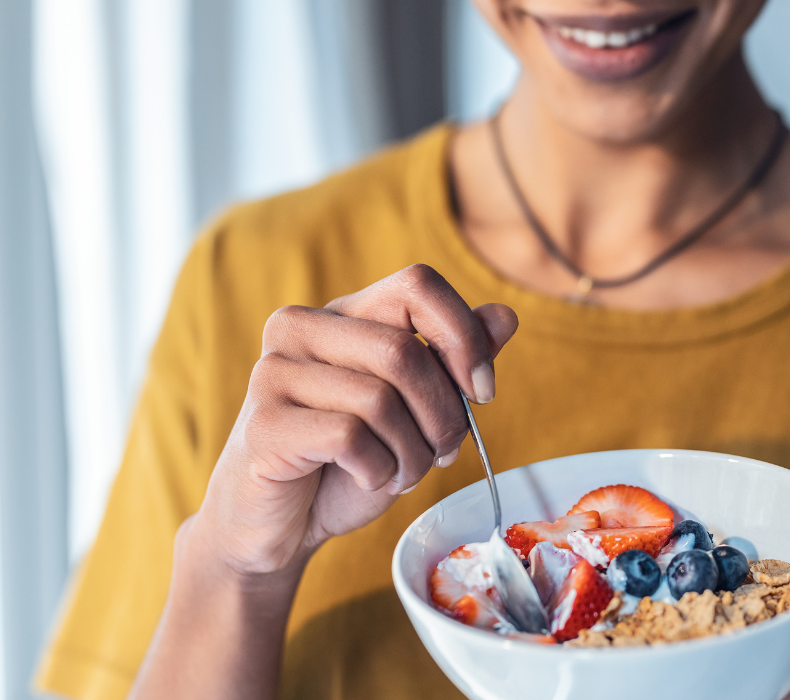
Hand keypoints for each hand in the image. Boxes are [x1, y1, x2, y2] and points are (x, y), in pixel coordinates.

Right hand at [192, 264, 517, 576]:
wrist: (281, 525)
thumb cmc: (351, 461)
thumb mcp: (416, 409)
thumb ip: (454, 361)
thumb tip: (504, 316)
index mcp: (344, 313)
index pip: (417, 285)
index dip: (463, 336)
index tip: (482, 392)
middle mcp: (301, 328)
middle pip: (405, 352)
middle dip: (444, 416)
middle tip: (443, 453)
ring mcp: (274, 372)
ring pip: (380, 399)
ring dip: (413, 453)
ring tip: (403, 471)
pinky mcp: (264, 424)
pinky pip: (350, 438)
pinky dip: (379, 470)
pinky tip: (369, 478)